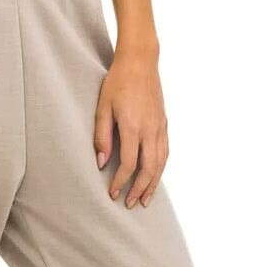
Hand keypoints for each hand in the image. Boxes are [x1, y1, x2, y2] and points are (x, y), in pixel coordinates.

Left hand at [93, 50, 168, 207]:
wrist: (140, 62)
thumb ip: (102, 136)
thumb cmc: (117, 82)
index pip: (128, 163)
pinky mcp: (164, 123)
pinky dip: (161, 168)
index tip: (113, 192)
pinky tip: (155, 176)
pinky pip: (165, 152)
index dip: (121, 181)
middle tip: (131, 204)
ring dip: (153, 183)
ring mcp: (160, 127)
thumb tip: (101, 161)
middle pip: (148, 168)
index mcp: (133, 126)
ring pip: (161, 163)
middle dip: (139, 189)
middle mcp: (150, 130)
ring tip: (146, 199)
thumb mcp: (102, 107)